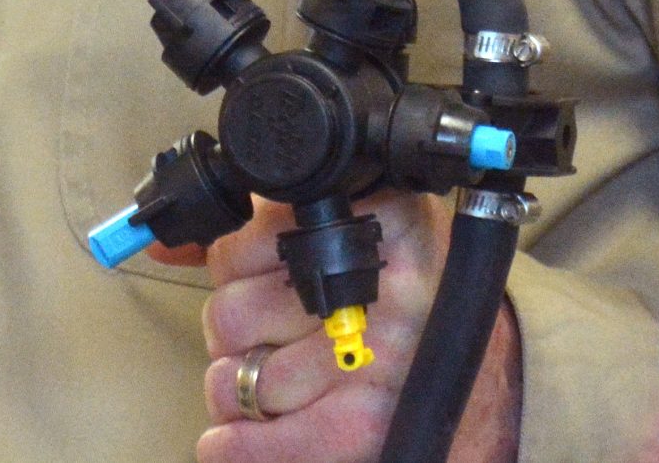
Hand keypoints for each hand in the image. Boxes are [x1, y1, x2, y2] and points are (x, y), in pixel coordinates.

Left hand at [200, 193, 520, 462]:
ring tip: (256, 384)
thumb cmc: (406, 297)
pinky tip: (227, 443)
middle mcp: (379, 285)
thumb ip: (265, 225)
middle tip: (261, 337)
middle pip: (230, 314)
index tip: (256, 276)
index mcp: (377, 219)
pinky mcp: (371, 423)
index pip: (246, 242)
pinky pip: (277, 443)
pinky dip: (239, 449)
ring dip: (233, 390)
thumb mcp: (352, 228)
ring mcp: (376, 357)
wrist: (493, 377)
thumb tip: (165, 242)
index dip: (236, 267)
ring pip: (240, 377)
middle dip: (230, 334)